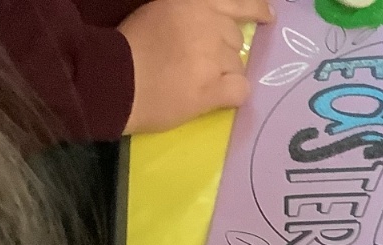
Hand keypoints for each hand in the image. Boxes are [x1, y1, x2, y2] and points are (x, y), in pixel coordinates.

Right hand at [120, 0, 272, 135]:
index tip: (268, 17)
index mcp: (194, 2)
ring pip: (237, 66)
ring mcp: (212, 58)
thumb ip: (190, 13)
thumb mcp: (160, 10)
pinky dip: (233, 95)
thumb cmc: (130, 45)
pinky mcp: (211, 89)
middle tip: (202, 64)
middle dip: (224, 51)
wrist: (114, 79)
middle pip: (236, 39)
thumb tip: (216, 25)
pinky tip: (217, 98)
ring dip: (223, 75)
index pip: (238, 2)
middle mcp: (208, 24)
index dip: (257, 9)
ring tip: (197, 83)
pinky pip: (241, 90)